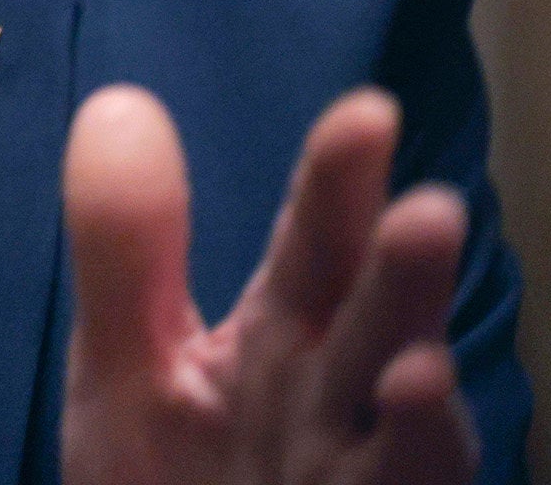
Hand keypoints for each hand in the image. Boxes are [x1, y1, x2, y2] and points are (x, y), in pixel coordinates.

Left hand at [61, 85, 478, 484]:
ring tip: (422, 365)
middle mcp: (338, 401)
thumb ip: (126, 249)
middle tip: (431, 209)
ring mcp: (363, 476)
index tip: (366, 111)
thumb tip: (119, 103)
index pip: (315, 244)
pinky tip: (407, 422)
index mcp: (284, 336)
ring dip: (424, 401)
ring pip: (406, 433)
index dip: (338, 182)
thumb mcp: (127, 371)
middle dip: (404, 277)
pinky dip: (409, 466)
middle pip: (375, 327)